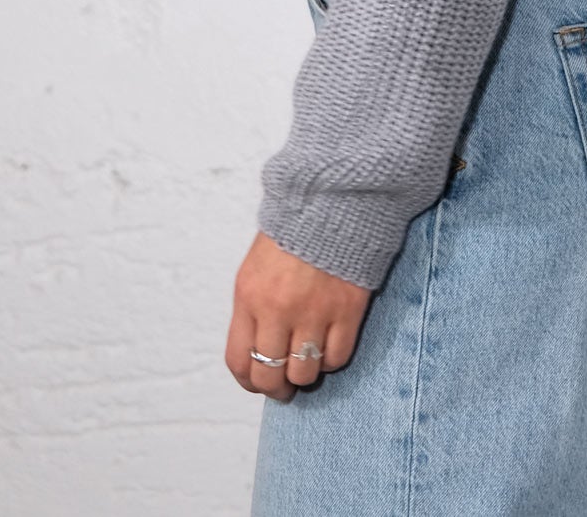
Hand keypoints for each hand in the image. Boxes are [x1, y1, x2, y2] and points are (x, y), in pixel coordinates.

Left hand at [225, 230, 372, 399]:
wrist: (335, 197)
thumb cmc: (294, 230)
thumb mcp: (257, 265)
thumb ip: (254, 307)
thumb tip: (259, 348)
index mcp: (249, 295)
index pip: (239, 360)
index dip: (248, 381)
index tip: (258, 382)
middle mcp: (278, 310)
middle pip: (270, 375)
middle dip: (276, 388)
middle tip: (284, 387)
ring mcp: (314, 311)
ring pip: (304, 373)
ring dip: (305, 374)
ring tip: (309, 364)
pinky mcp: (348, 309)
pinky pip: (337, 357)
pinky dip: (332, 360)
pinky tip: (330, 346)